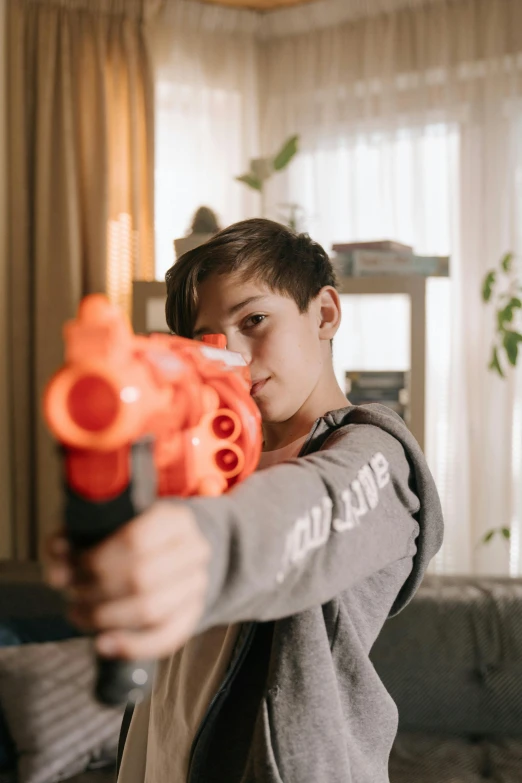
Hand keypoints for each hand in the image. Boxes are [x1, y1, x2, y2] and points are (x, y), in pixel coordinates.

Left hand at [44, 502, 210, 659]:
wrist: (175, 550)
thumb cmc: (132, 537)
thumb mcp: (107, 525)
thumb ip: (76, 540)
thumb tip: (58, 571)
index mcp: (174, 518)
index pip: (135, 540)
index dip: (97, 559)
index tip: (72, 568)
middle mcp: (194, 549)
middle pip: (141, 577)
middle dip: (97, 590)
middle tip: (73, 592)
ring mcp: (197, 583)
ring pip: (151, 610)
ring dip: (106, 617)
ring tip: (80, 614)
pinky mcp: (193, 614)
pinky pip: (165, 638)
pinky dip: (131, 646)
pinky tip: (102, 644)